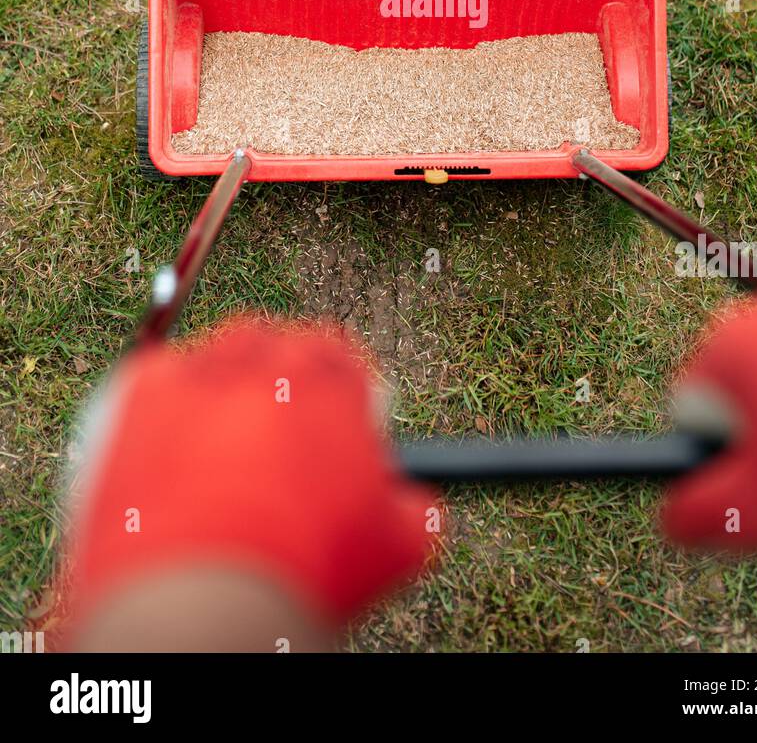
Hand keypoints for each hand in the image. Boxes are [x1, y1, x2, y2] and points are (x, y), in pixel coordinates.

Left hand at [63, 319, 437, 633]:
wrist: (202, 605)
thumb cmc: (300, 576)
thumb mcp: (391, 549)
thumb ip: (414, 510)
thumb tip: (416, 509)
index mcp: (334, 377)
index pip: (340, 360)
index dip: (334, 399)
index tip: (324, 432)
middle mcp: (267, 355)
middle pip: (274, 351)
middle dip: (275, 390)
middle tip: (269, 445)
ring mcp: (199, 368)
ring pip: (213, 364)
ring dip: (218, 398)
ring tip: (215, 463)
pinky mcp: (139, 390)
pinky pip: (154, 384)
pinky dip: (160, 417)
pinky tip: (167, 465)